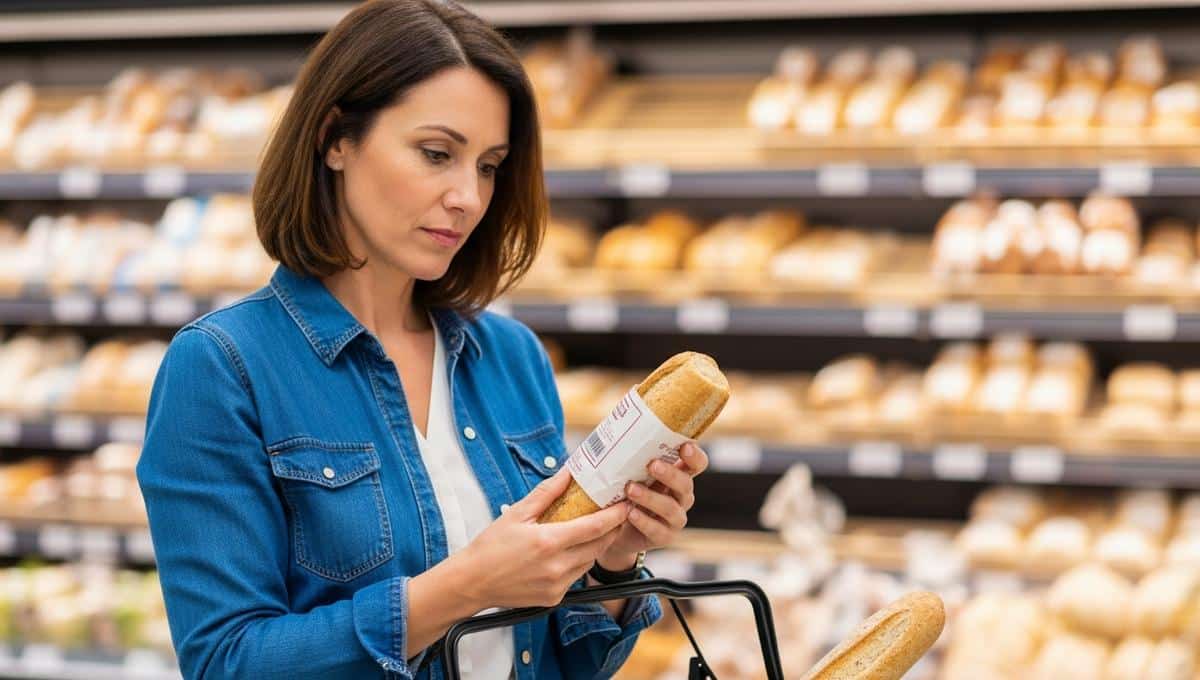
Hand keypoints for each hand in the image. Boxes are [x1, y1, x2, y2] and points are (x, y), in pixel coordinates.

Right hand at [457, 467, 629, 608]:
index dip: (615, 515)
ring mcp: (557, 586)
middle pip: (598, 545)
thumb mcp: (518, 513)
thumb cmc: (491, 547)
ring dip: (594, 546)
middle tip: (615, 513)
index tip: (626, 504)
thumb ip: (547, 492)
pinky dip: (577, 562)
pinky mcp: (554, 598)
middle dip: (610, 529)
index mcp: (549, 542)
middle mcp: (557, 567)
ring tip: (590, 530)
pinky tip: (567, 552)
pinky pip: (575, 577)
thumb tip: (567, 472)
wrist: (472, 582)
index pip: (595, 527)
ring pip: (589, 562)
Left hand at [597, 442, 708, 570]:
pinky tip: (630, 513)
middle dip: (670, 474)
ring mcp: (675, 518)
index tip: (684, 446)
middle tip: (652, 465)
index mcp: (678, 476)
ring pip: (671, 508)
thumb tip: (618, 427)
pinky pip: (658, 530)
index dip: (695, 455)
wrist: (616, 528)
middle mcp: (681, 496)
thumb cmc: (626, 492)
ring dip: (651, 497)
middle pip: (686, 484)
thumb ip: (634, 456)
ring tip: (631, 489)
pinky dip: (644, 521)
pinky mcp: (664, 537)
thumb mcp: (631, 472)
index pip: (697, 464)